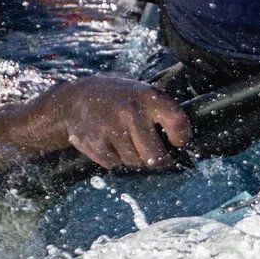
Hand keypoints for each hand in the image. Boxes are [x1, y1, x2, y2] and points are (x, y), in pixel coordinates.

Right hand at [37, 75, 191, 170]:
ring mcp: (111, 128)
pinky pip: (115, 164)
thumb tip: (181, 145)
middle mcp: (130, 112)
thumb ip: (163, 113)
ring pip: (135, 162)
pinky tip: (109, 142)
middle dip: (158, 159)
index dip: (181, 137)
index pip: (177, 122)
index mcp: (148, 97)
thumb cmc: (120, 99)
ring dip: (134, 158)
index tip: (177, 142)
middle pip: (155, 156)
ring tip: (125, 139)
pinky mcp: (96, 143)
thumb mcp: (144, 94)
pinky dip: (115, 159)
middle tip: (156, 156)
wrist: (77, 98)